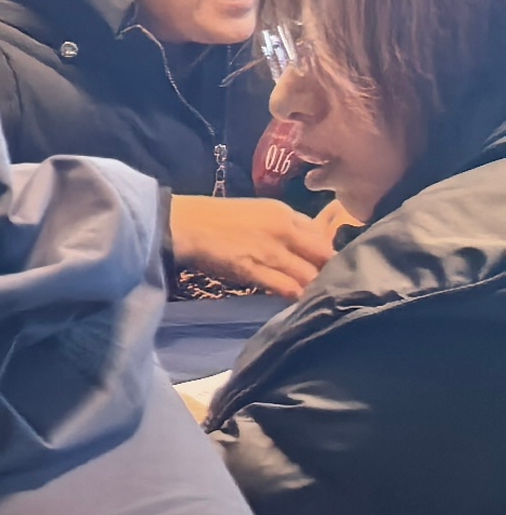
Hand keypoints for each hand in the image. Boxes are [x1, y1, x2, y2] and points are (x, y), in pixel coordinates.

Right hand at [168, 194, 339, 298]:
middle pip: (324, 255)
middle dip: (329, 271)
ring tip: (316, 298)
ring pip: (310, 274)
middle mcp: (285, 230)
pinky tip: (298, 302)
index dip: (327, 252)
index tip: (325, 265)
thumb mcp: (258, 211)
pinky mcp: (255, 270)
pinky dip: (296, 296)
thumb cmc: (216, 218)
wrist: (186, 224)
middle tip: (329, 285)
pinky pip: (287, 287)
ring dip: (315, 287)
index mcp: (285, 213)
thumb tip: (303, 244)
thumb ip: (283, 225)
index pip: (322, 235)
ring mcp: (271, 251)